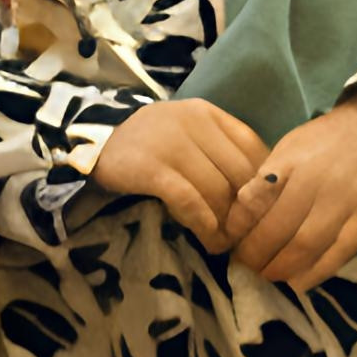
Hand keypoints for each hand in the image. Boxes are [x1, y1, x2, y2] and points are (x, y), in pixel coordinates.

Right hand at [89, 97, 272, 244]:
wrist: (93, 141)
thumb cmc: (149, 144)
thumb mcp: (188, 134)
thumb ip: (221, 151)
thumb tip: (260, 193)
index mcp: (208, 114)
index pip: (255, 149)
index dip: (263, 186)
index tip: (262, 211)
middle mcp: (193, 122)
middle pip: (239, 174)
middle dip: (247, 210)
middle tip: (246, 235)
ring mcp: (170, 143)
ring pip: (217, 189)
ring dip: (226, 223)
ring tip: (226, 243)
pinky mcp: (150, 167)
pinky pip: (188, 199)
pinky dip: (203, 222)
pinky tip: (207, 237)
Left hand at [217, 95, 356, 289]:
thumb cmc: (326, 141)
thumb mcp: (289, 147)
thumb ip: (266, 179)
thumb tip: (237, 213)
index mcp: (293, 162)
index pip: (258, 200)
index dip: (240, 226)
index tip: (228, 240)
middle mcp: (319, 183)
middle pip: (281, 229)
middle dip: (256, 254)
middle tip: (243, 265)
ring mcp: (347, 203)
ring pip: (308, 245)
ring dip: (282, 268)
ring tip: (267, 276)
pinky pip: (340, 253)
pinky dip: (316, 273)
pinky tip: (298, 284)